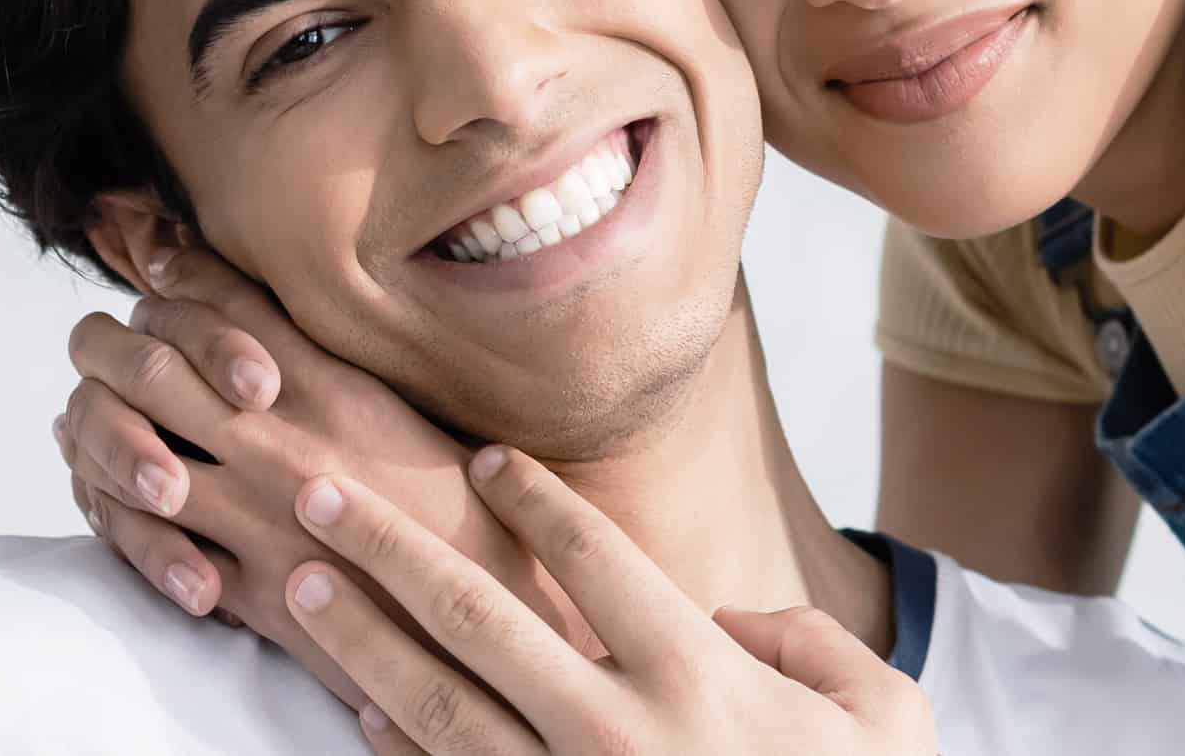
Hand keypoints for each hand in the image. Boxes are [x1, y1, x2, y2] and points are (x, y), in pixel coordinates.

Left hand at [50, 246, 583, 703]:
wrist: (501, 631)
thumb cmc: (474, 523)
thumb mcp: (416, 418)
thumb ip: (344, 372)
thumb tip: (286, 329)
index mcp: (333, 388)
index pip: (221, 302)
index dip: (173, 274)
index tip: (151, 264)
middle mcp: (280, 439)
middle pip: (145, 362)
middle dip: (108, 347)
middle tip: (104, 346)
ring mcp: (251, 514)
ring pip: (124, 449)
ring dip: (97, 433)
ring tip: (91, 425)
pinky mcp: (241, 587)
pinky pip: (141, 541)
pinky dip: (115, 518)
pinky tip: (114, 505)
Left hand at [285, 448, 936, 754]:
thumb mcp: (885, 720)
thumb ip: (809, 642)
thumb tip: (730, 617)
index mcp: (700, 679)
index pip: (595, 557)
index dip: (535, 499)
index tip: (484, 459)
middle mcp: (618, 734)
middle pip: (475, 616)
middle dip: (386, 547)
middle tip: (316, 491)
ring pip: (437, 705)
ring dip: (358, 637)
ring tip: (299, 581)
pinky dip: (396, 750)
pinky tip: (358, 710)